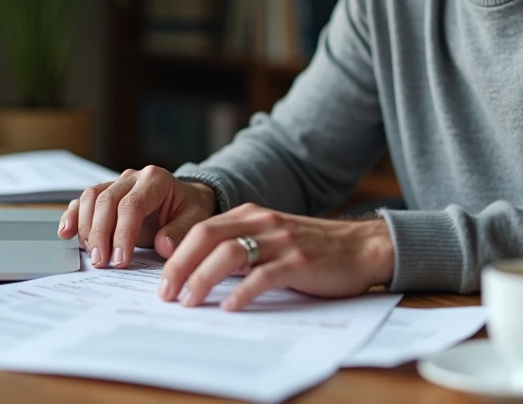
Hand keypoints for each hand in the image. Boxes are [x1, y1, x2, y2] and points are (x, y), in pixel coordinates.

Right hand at [57, 166, 217, 268]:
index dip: (122, 233)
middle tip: (102, 262)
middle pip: (106, 201)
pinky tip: (66, 233)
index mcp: (155, 180)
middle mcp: (132, 177)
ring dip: (86, 228)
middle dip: (101, 234)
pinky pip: (82, 201)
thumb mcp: (195, 219)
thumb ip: (180, 232)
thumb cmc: (189, 209)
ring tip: (92, 254)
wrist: (185, 199)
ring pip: (90, 198)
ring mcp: (116, 183)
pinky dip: (73, 216)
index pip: (132, 205)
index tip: (120, 259)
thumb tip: (163, 245)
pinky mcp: (105, 194)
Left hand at [158, 203, 395, 310]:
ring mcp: (281, 241)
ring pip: (229, 254)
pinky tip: (229, 307)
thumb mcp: (272, 238)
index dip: (176, 255)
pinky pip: (263, 276)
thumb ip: (241, 247)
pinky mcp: (299, 261)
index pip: (201, 230)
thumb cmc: (313, 248)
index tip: (161, 282)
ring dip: (202, 279)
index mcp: (252, 215)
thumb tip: (199, 274)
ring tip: (189, 302)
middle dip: (179, 266)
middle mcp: (262, 222)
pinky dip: (241, 293)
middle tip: (165, 294)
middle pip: (207, 238)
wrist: (361, 247)